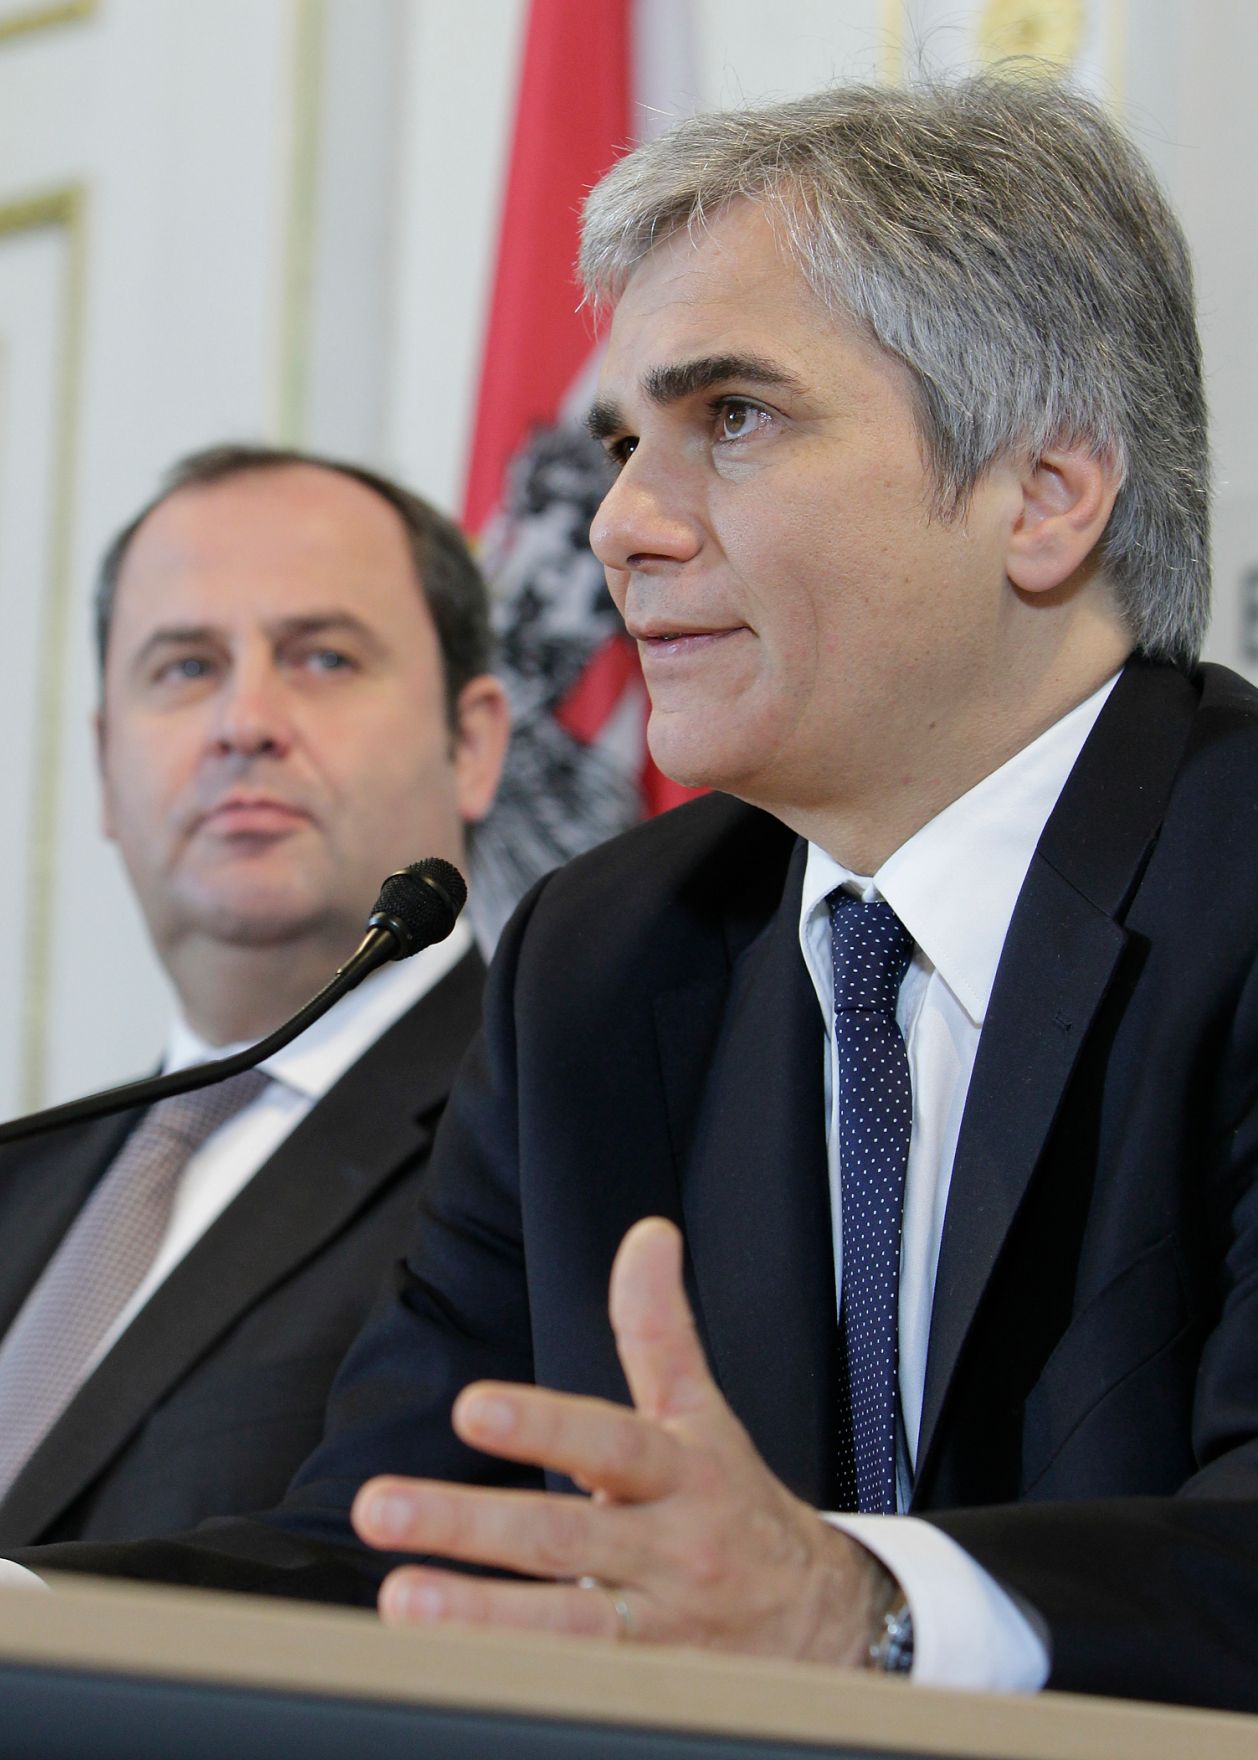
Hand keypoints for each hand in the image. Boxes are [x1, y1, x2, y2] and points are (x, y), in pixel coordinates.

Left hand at [352, 1217, 894, 1661]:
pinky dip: (513, 1674)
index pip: (609, 1442)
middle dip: (468, 1525)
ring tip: (401, 1602)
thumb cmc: (737, 1506)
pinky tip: (443, 1670)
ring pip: (563, 1627)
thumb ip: (659, 1327)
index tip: (473, 1409)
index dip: (543, 1425)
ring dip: (476, 1617)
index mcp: (678, 1471)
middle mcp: (666, 1548)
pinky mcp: (644, 1685)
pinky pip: (577, 1682)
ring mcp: (654, 1627)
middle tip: (383, 1508)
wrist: (823, 1622)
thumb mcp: (704, 1412)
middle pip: (562, 1538)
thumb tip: (647, 1237)